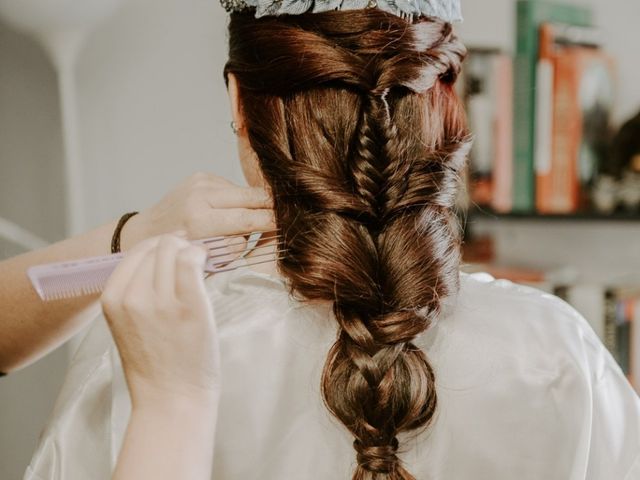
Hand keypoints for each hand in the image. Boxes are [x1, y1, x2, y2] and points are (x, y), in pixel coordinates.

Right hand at [100, 232, 219, 408]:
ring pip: (173, 249)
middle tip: (190, 262)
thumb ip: (138, 292)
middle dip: (176, 247)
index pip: (135, 253)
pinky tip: (206, 264)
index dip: (157, 249)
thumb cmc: (155, 365)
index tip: (173, 257)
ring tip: (199, 265)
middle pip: (156, 246)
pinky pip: (190, 261)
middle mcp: (132, 296)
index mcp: (112, 300)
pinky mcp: (189, 305)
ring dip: (189, 250)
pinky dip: (200, 256)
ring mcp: (160, 300)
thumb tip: (165, 254)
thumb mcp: (130, 324)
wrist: (171, 399)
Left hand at [121, 172, 274, 255]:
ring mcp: (201, 181)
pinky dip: (239, 200)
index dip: (272, 223)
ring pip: (245, 191)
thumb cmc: (178, 254)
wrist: (145, 232)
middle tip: (289, 217)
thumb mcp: (206, 260)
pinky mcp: (202, 175)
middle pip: (252, 198)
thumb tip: (267, 235)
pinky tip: (232, 211)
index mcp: (199, 221)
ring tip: (256, 221)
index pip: (247, 219)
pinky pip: (233, 187)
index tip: (289, 227)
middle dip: (272, 208)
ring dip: (255, 205)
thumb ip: (236, 248)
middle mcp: (200, 196)